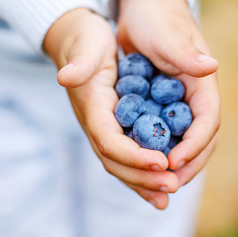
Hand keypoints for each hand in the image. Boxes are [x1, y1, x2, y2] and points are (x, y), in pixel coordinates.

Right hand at [44, 8, 179, 208]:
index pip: (109, 142)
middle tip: (172, 185)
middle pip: (116, 162)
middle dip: (143, 177)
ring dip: (143, 183)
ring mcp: (104, 129)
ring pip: (121, 165)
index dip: (135, 156)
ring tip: (167, 196)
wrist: (75, 40)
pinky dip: (142, 172)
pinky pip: (127, 156)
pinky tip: (160, 183)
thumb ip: (78, 62)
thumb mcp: (86, 45)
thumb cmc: (85, 39)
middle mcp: (96, 125)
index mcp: (91, 108)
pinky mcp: (113, 128)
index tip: (163, 162)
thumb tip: (65, 77)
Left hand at [117, 0, 219, 186]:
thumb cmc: (157, 17)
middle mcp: (194, 98)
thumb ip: (186, 53)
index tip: (175, 162)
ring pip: (183, 143)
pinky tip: (142, 168)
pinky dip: (156, 153)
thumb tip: (210, 67)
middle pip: (200, 140)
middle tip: (167, 185)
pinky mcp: (163, 107)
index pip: (209, 121)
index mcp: (203, 84)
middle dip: (187, 165)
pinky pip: (164, 136)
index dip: (195, 145)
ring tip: (157, 187)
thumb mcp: (169, 34)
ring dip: (174, 167)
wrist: (145, 7)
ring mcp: (179, 104)